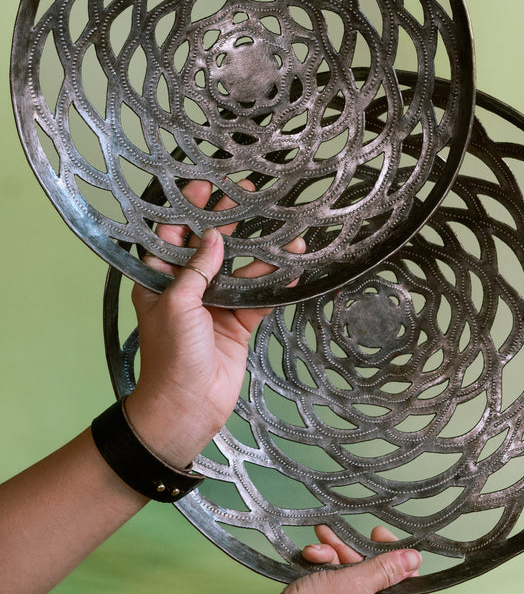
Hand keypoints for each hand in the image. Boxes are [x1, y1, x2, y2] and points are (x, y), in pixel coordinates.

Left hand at [125, 179, 303, 468]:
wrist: (188, 406)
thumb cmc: (171, 354)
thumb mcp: (176, 304)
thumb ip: (197, 269)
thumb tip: (214, 237)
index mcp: (160, 281)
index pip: (172, 236)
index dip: (186, 210)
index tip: (205, 187)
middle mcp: (188, 288)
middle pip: (209, 246)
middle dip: (227, 221)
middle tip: (247, 195)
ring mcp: (216, 305)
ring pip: (240, 269)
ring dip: (259, 251)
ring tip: (281, 228)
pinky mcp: (239, 323)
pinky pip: (260, 295)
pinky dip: (276, 281)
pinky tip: (293, 264)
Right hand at [278, 524, 419, 593]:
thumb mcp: (353, 582)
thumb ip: (385, 569)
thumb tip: (415, 559)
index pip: (405, 582)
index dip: (392, 555)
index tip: (376, 535)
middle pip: (375, 580)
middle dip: (351, 554)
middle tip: (335, 537)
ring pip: (353, 584)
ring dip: (335, 561)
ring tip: (316, 549)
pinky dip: (326, 577)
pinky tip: (311, 561)